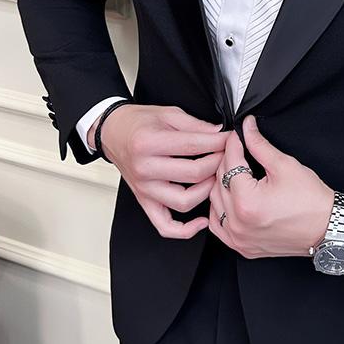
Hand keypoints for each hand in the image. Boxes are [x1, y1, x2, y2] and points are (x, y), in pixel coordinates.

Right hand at [93, 104, 229, 239]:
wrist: (113, 132)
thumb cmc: (138, 122)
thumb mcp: (168, 113)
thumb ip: (195, 124)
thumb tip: (218, 133)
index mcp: (149, 143)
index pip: (194, 146)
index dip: (218, 142)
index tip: (230, 139)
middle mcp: (145, 168)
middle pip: (193, 174)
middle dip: (218, 163)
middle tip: (227, 155)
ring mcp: (145, 189)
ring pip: (184, 201)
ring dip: (207, 191)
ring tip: (216, 177)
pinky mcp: (145, 201)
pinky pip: (164, 225)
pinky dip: (185, 230)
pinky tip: (202, 221)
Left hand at [208, 115, 343, 258]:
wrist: (327, 228)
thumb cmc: (312, 201)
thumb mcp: (285, 165)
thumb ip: (260, 145)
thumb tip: (247, 128)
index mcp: (247, 202)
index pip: (230, 163)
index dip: (234, 144)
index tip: (238, 134)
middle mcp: (238, 223)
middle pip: (219, 181)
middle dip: (227, 161)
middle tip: (238, 149)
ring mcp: (239, 238)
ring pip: (214, 203)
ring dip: (221, 184)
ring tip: (235, 171)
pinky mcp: (243, 247)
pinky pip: (218, 226)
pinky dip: (220, 210)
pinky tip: (229, 198)